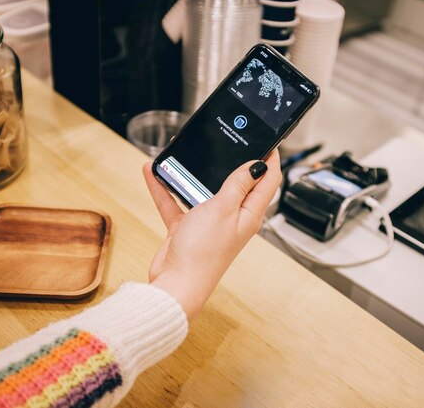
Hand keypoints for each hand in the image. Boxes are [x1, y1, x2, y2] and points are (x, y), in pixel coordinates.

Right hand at [142, 151, 281, 319]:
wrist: (175, 284)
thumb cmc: (203, 252)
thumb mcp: (223, 209)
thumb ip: (238, 185)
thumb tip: (258, 164)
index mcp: (249, 214)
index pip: (268, 181)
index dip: (270, 158)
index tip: (268, 139)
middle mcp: (233, 217)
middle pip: (238, 183)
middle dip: (233, 160)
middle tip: (229, 138)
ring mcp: (210, 222)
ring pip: (204, 189)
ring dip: (195, 172)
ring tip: (189, 152)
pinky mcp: (188, 228)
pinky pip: (177, 201)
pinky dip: (166, 188)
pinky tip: (153, 171)